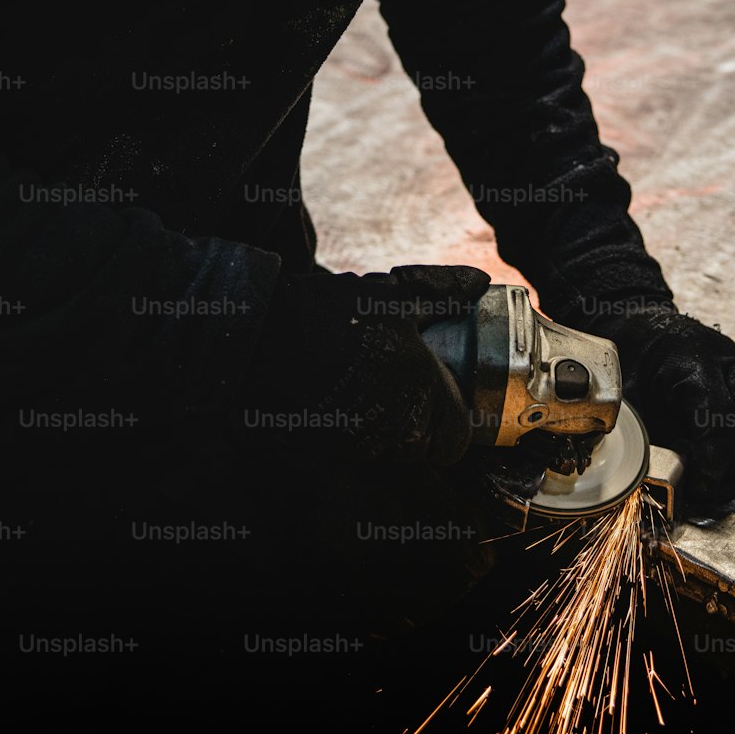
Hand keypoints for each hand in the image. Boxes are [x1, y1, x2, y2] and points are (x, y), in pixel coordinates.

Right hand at [244, 264, 490, 464]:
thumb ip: (442, 290)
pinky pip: (359, 452)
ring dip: (389, 428)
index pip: (456, 440)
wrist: (254, 338)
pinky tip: (343, 397)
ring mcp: (359, 445)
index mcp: (420, 390)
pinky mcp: (328, 453)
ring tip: (369, 387)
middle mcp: (394, 427)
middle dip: (421, 423)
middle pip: (425, 449)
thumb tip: (479, 281)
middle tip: (403, 387)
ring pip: (392, 452)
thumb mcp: (391, 293)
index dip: (453, 420)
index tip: (442, 397)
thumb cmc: (327, 313)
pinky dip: (357, 431)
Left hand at [595, 304, 734, 500]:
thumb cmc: (636, 364)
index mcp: (688, 360)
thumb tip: (663, 475)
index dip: (714, 457)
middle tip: (713, 479)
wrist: (647, 330)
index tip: (702, 482)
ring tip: (726, 466)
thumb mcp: (628, 398)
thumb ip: (647, 434)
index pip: (717, 414)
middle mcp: (726, 358)